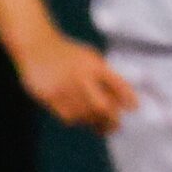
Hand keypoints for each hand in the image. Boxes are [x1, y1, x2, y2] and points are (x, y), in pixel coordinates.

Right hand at [15, 32, 137, 134]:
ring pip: (85, 115)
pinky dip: (78, 120)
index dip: (128, 98)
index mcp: (93, 64)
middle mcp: (79, 75)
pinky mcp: (49, 96)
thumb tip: (124, 101)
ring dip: (95, 122)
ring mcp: (63, 87)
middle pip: (102, 106)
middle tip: (116, 125)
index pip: (117, 83)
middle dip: (112, 119)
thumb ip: (105, 76)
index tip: (135, 108)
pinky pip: (68, 117)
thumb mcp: (90, 58)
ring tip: (100, 123)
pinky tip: (81, 116)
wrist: (37, 46)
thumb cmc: (69, 55)